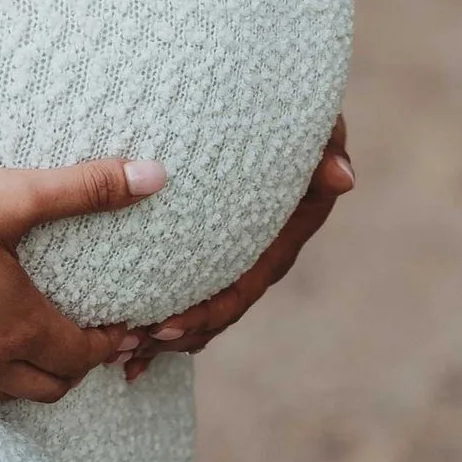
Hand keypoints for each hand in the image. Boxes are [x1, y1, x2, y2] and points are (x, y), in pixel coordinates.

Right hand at [0, 155, 167, 404]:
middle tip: (83, 335)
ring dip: (25, 374)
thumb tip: (155, 176)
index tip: (121, 326)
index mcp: (18, 327)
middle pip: (48, 386)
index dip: (109, 342)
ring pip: (0, 395)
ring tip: (29, 340)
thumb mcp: (8, 195)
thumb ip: (84, 188)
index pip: (81, 355)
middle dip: (74, 364)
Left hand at [120, 119, 353, 382]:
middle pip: (214, 310)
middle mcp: (254, 259)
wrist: (276, 109)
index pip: (242, 288)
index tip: (167, 326)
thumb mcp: (318, 129)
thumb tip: (342, 178)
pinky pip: (181, 286)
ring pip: (197, 306)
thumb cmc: (296, 118)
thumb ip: (327, 150)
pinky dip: (155, 314)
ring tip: (119, 352)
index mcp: (279, 242)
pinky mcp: (204, 245)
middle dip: (175, 334)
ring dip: (162, 334)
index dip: (207, 312)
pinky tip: (121, 339)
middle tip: (129, 344)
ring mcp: (228, 256)